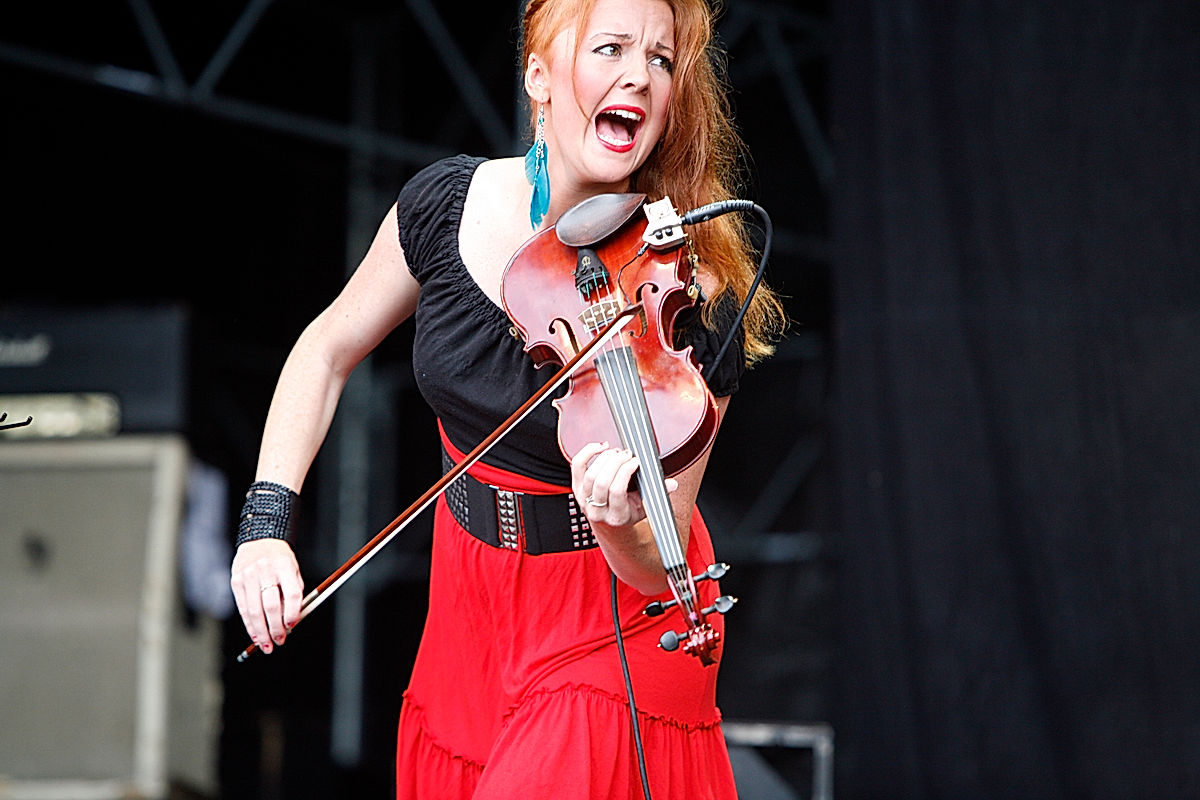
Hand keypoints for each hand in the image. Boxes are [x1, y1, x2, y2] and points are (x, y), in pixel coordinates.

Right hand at [230, 539, 303, 653]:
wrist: (259, 539)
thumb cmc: (279, 558)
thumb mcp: (293, 568)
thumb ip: (294, 591)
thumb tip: (293, 620)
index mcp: (284, 566)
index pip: (291, 594)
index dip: (292, 613)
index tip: (292, 625)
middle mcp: (265, 570)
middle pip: (271, 605)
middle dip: (276, 627)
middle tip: (280, 640)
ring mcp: (248, 576)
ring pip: (254, 610)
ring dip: (261, 632)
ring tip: (267, 645)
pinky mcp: (236, 581)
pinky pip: (243, 608)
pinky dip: (249, 625)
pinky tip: (255, 635)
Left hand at [570, 442, 677, 528]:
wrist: (609, 523)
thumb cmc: (629, 512)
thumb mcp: (646, 507)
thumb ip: (659, 494)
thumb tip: (672, 484)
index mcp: (616, 516)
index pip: (616, 491)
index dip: (625, 472)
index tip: (636, 462)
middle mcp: (597, 510)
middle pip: (601, 481)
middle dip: (615, 463)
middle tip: (627, 454)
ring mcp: (584, 499)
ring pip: (590, 474)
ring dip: (605, 458)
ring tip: (618, 453)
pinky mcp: (576, 488)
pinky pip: (578, 466)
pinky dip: (588, 452)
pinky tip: (601, 447)